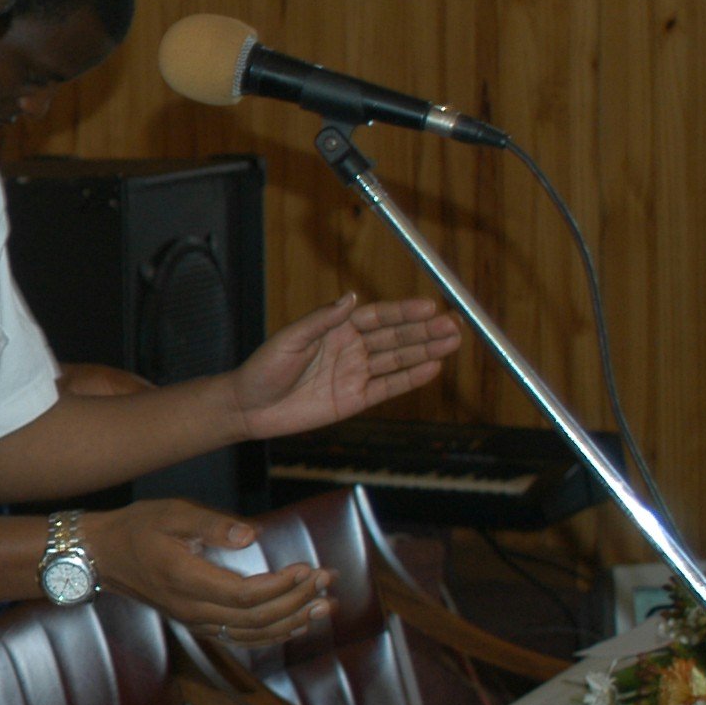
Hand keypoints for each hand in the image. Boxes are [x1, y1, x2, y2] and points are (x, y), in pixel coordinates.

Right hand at [90, 500, 332, 642]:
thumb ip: (212, 525)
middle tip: (326, 580)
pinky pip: (241, 638)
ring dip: (292, 622)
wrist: (104, 555)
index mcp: (185, 579)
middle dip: (297, 601)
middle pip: (255, 618)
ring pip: (252, 634)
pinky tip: (297, 624)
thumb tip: (252, 536)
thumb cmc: (139, 527)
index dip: (281, 586)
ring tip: (325, 605)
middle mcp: (191, 608)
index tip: (307, 567)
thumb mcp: (172, 513)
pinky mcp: (198, 623)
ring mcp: (195, 621)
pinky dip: (273, 635)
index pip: (244, 595)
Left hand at [228, 293, 459, 440]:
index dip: (404, 312)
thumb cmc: (264, 368)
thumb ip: (322, 320)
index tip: (430, 306)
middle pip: (396, 337)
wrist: (250, 407)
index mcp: (336, 328)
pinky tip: (433, 368)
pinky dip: (411, 378)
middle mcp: (351, 348)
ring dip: (426, 350)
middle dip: (426, 330)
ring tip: (454, 340)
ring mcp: (355, 374)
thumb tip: (351, 297)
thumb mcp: (290, 339)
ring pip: (398, 360)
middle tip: (455, 323)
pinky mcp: (355, 399)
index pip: (379, 317)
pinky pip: (388, 387)